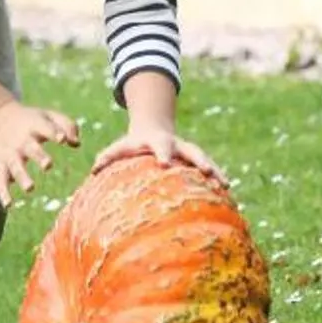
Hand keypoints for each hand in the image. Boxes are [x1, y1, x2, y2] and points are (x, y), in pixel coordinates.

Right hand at [0, 99, 79, 207]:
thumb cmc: (31, 119)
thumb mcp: (48, 115)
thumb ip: (67, 125)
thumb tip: (76, 144)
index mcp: (34, 126)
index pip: (45, 128)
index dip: (54, 133)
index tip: (62, 139)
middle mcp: (22, 141)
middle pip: (31, 149)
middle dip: (39, 157)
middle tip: (48, 165)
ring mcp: (10, 154)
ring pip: (15, 167)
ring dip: (22, 177)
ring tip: (30, 188)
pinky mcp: (0, 165)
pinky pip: (0, 180)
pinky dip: (3, 192)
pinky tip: (8, 205)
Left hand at [92, 124, 229, 187]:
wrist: (153, 129)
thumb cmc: (133, 146)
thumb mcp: (120, 147)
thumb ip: (108, 157)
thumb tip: (93, 170)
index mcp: (158, 142)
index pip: (161, 146)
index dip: (163, 153)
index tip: (164, 163)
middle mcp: (177, 145)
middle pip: (190, 150)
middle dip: (198, 160)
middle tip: (206, 171)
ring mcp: (188, 152)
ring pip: (204, 159)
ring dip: (215, 170)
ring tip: (225, 184)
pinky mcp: (196, 161)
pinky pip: (210, 170)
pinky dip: (218, 179)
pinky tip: (228, 193)